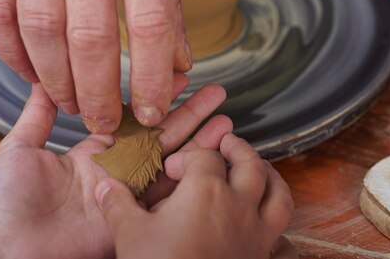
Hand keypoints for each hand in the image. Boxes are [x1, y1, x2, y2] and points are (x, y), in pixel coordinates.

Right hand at [0, 0, 189, 133]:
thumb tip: (177, 60)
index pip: (152, 21)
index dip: (154, 79)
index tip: (154, 113)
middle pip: (91, 37)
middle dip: (100, 94)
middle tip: (105, 123)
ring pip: (40, 28)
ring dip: (56, 80)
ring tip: (72, 105)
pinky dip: (13, 50)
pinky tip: (31, 71)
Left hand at [0, 74, 230, 258]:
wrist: (9, 249)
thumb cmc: (6, 205)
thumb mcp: (19, 151)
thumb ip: (37, 117)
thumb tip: (43, 81)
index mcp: (92, 154)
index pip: (134, 119)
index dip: (156, 97)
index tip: (178, 74)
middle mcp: (117, 173)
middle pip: (161, 137)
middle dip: (190, 114)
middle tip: (216, 92)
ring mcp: (128, 196)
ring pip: (172, 163)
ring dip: (200, 141)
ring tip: (225, 118)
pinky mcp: (135, 218)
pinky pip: (169, 195)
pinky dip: (193, 176)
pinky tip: (214, 157)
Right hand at [95, 133, 293, 258]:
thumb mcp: (130, 235)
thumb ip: (118, 205)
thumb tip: (105, 187)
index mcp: (206, 191)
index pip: (204, 157)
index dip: (187, 157)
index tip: (172, 169)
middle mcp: (238, 205)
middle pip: (250, 163)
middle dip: (238, 149)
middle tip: (228, 142)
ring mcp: (256, 232)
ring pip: (277, 192)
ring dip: (270, 175)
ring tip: (260, 169)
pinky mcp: (263, 255)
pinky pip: (283, 228)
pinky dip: (280, 214)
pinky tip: (271, 217)